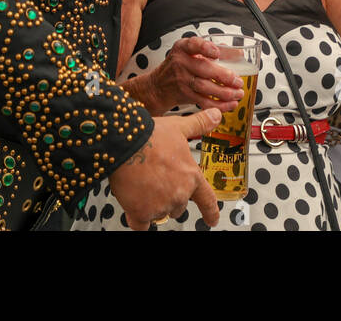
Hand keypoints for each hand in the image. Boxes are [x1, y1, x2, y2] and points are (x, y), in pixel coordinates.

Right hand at [108, 110, 221, 229]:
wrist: (124, 141)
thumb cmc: (149, 135)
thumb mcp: (178, 127)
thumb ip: (199, 124)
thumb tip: (216, 116)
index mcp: (191, 176)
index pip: (207, 200)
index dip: (211, 212)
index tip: (212, 219)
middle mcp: (179, 194)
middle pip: (179, 205)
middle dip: (169, 196)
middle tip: (156, 179)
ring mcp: (161, 205)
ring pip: (160, 212)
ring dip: (153, 203)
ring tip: (142, 183)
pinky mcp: (141, 212)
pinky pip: (141, 224)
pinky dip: (138, 217)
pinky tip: (134, 205)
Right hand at [136, 38, 245, 114]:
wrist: (158, 86)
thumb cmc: (178, 66)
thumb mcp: (190, 53)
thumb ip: (212, 51)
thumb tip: (237, 53)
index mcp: (183, 48)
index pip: (193, 44)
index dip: (206, 48)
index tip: (217, 52)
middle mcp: (181, 63)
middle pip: (203, 69)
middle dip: (223, 76)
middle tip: (238, 81)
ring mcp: (182, 80)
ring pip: (204, 87)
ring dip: (224, 92)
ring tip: (238, 94)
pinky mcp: (185, 95)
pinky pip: (203, 101)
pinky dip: (218, 105)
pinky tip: (230, 104)